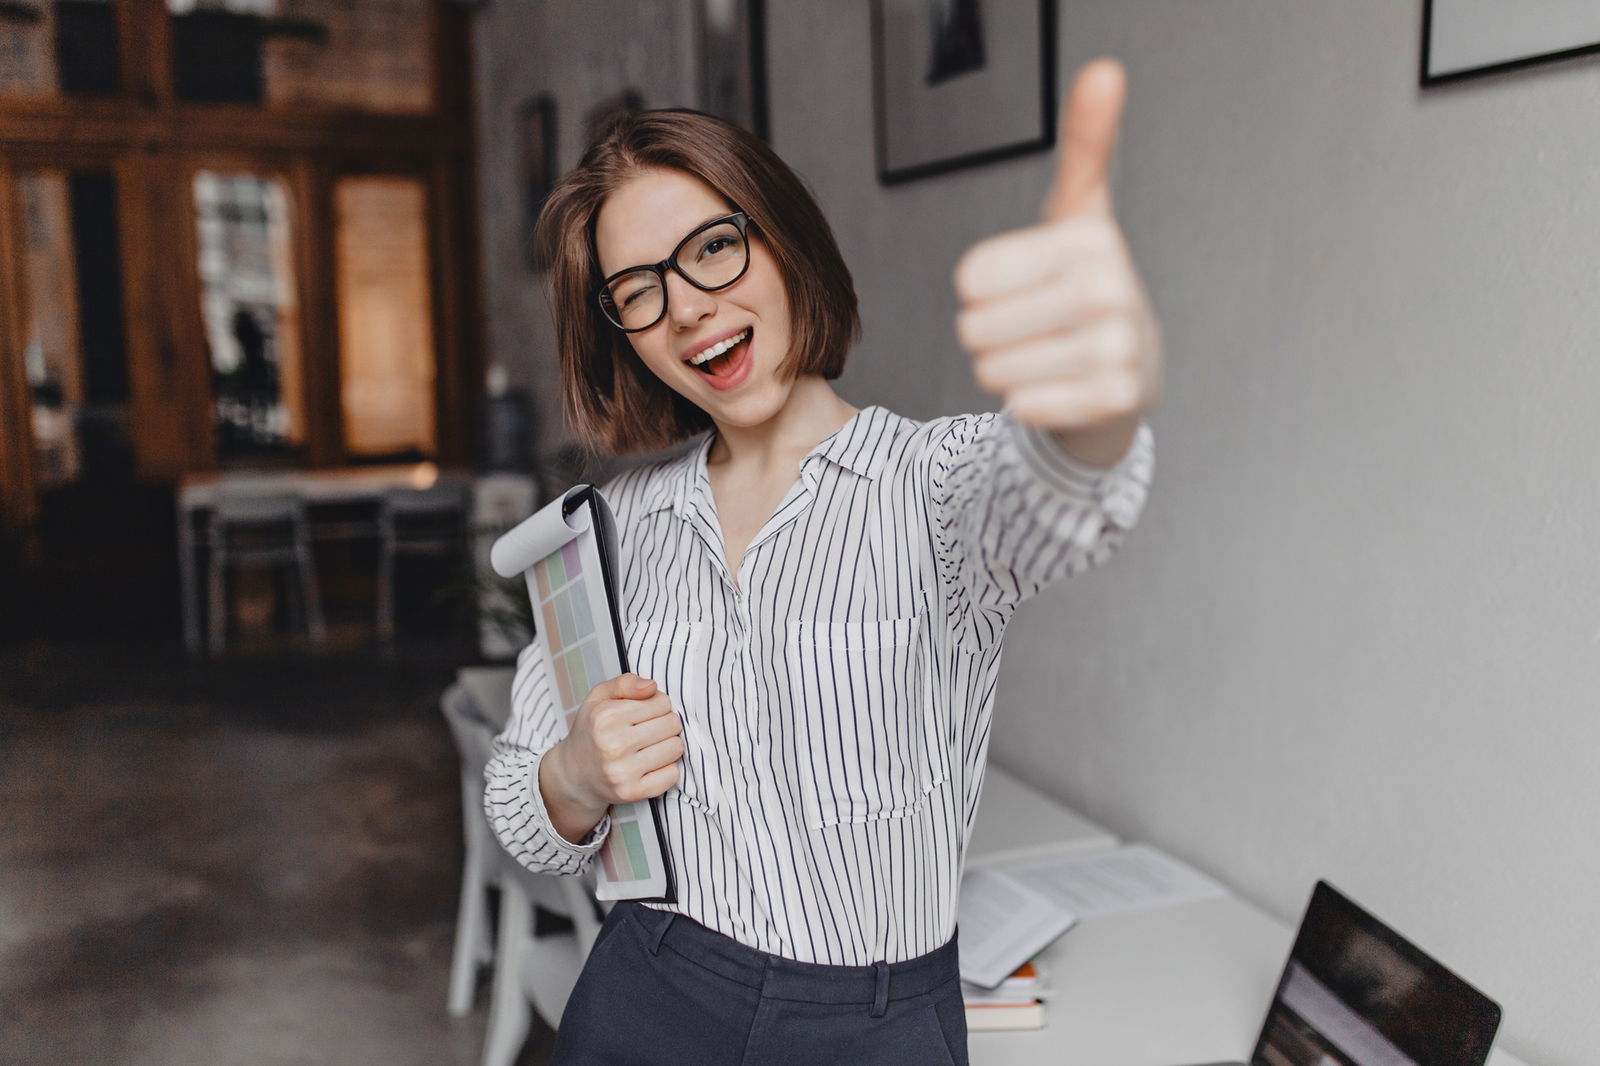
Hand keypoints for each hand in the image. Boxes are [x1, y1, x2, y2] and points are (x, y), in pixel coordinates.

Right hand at [541, 673, 683, 838]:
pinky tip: (652, 765)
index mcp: (606, 716)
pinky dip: (667, 769)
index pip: (662, 701)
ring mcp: (622, 771)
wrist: (574, 775)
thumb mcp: (599, 698)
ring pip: (675, 748)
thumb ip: (625, 683)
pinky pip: (672, 775)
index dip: (657, 705)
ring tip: (650, 747)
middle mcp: (613, 744)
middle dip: (665, 724)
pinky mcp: (632, 792)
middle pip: (672, 724)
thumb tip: (652, 686)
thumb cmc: (592, 731)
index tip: (645, 713)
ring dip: (668, 745)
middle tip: (649, 730)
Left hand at [954, 58, 1162, 467]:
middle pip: (975, 328)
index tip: (1022, 285)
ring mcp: (1118, 351)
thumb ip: (1085, 145)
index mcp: (1089, 242)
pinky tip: (1058, 388)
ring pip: (992, 370)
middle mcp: (1111, 292)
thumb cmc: (1086, 289)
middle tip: (1033, 327)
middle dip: (989, 334)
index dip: (980, 289)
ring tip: (1046, 355)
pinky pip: (1022, 407)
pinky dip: (1028, 403)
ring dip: (1005, 370)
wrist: (1130, 373)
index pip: (971, 278)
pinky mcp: (1113, 402)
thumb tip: (1104, 70)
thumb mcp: (1079, 214)